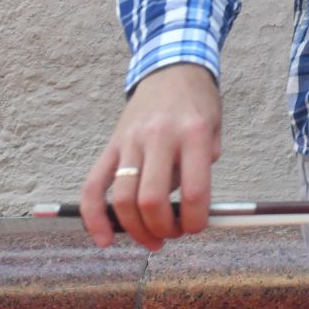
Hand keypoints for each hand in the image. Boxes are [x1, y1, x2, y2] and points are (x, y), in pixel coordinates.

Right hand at [78, 63, 221, 250]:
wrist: (171, 69)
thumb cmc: (197, 104)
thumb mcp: (215, 130)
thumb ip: (204, 166)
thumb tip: (191, 211)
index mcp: (193, 134)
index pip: (194, 191)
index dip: (196, 221)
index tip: (196, 228)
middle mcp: (159, 137)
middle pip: (152, 199)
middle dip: (163, 228)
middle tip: (172, 235)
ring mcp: (130, 141)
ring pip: (123, 198)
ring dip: (135, 229)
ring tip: (150, 239)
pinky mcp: (110, 145)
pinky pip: (93, 186)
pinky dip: (94, 218)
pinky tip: (104, 239)